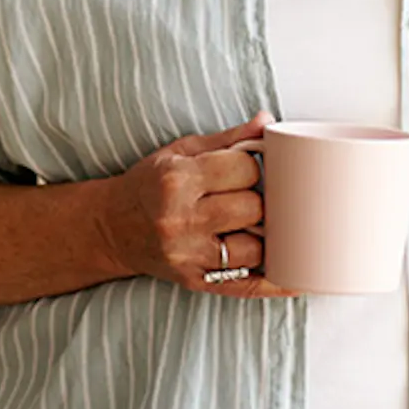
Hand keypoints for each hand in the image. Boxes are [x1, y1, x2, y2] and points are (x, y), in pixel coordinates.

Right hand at [95, 110, 295, 298]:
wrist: (112, 227)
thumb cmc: (149, 185)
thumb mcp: (180, 151)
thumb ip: (227, 140)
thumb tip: (267, 122)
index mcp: (177, 180)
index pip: (246, 169)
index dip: (254, 167)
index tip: (244, 170)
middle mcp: (181, 220)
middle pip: (254, 208)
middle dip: (260, 200)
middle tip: (247, 197)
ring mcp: (189, 256)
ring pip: (256, 248)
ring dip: (264, 235)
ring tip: (254, 225)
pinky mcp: (196, 282)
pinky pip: (248, 286)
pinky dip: (276, 281)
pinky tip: (296, 274)